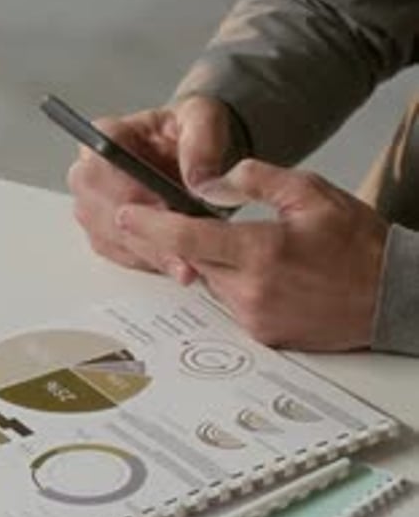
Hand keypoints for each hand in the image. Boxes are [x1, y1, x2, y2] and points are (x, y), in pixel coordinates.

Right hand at [67, 96, 230, 275]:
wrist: (198, 157)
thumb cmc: (191, 133)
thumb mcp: (205, 120)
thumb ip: (201, 142)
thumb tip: (197, 180)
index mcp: (109, 136)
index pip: (101, 162)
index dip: (131, 188)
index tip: (164, 206)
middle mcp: (91, 171)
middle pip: (100, 205)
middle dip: (143, 230)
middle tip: (182, 245)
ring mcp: (94, 205)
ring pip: (111, 236)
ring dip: (150, 252)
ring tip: (188, 261)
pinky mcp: (105, 232)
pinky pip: (121, 254)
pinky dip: (150, 262)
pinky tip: (177, 264)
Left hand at [116, 159, 388, 350]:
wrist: (392, 296)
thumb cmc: (357, 242)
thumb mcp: (310, 192)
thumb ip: (255, 180)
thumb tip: (209, 183)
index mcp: (261, 252)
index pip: (188, 238)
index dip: (150, 225)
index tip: (124, 214)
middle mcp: (251, 292)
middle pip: (194, 261)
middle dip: (184, 240)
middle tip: (187, 218)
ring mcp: (256, 319)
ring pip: (212, 282)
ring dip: (215, 261)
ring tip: (251, 244)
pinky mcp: (264, 336)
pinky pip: (231, 303)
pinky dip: (234, 282)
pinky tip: (266, 270)